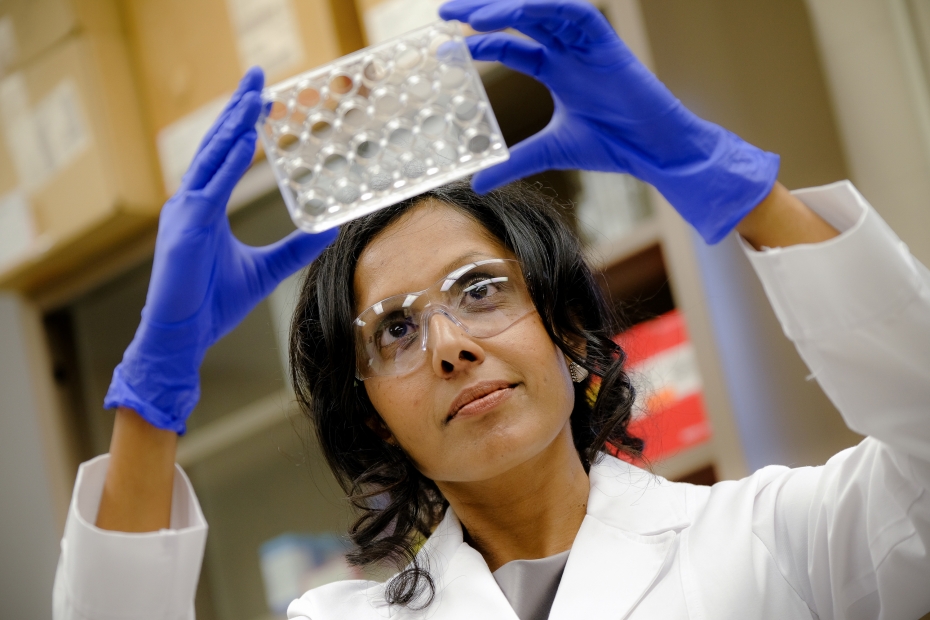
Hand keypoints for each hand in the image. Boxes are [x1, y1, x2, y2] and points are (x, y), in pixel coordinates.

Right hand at [104, 68, 337, 433]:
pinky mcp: (183, 230)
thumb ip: (295, 247)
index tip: (262, 98)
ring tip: (254, 97)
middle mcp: (190, 202)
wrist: (183, 336)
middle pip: (215, 145)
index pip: (224, 155)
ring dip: (233, 125)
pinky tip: (243, 139)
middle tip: (257, 76)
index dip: (242, 124)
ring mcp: (183, 213)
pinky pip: (208, 189)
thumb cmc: (212, 302)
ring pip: (210, 158)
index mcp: (204, 207)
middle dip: (237, 109)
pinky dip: (226, 163)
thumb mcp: (266, 269)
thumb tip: (328, 230)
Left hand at [439, 0, 779, 243]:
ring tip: (471, 16)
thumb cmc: (613, 146)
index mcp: (558, 70)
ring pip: (542, 10)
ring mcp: (587, 44)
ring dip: (507, 8)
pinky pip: (573, 13)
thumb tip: (477, 183)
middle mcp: (569, 52)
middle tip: (444, 13)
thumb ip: (513, 162)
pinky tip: (514, 12)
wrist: (655, 151)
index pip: (510, 47)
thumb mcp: (550, 151)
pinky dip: (544, 8)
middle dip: (483, 13)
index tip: (444, 48)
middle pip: (520, 21)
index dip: (479, 45)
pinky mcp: (607, 41)